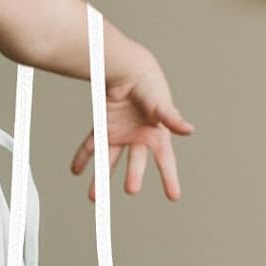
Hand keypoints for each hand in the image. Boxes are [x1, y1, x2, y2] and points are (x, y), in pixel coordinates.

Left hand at [72, 54, 192, 202]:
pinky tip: (76, 170)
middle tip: (131, 191)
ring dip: (101, 177)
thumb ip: (172, 118)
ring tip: (94, 197)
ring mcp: (120, 134)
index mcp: (156, 134)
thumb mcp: (160, 103)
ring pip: (110, 159)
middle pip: (135, 162)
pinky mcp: (104, 128)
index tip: (174, 196)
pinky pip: (92, 145)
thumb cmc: (148, 85)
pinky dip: (82, 158)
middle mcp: (138, 137)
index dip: (169, 178)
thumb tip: (189, 131)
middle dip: (133, 176)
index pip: (165, 160)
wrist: (127, 68)